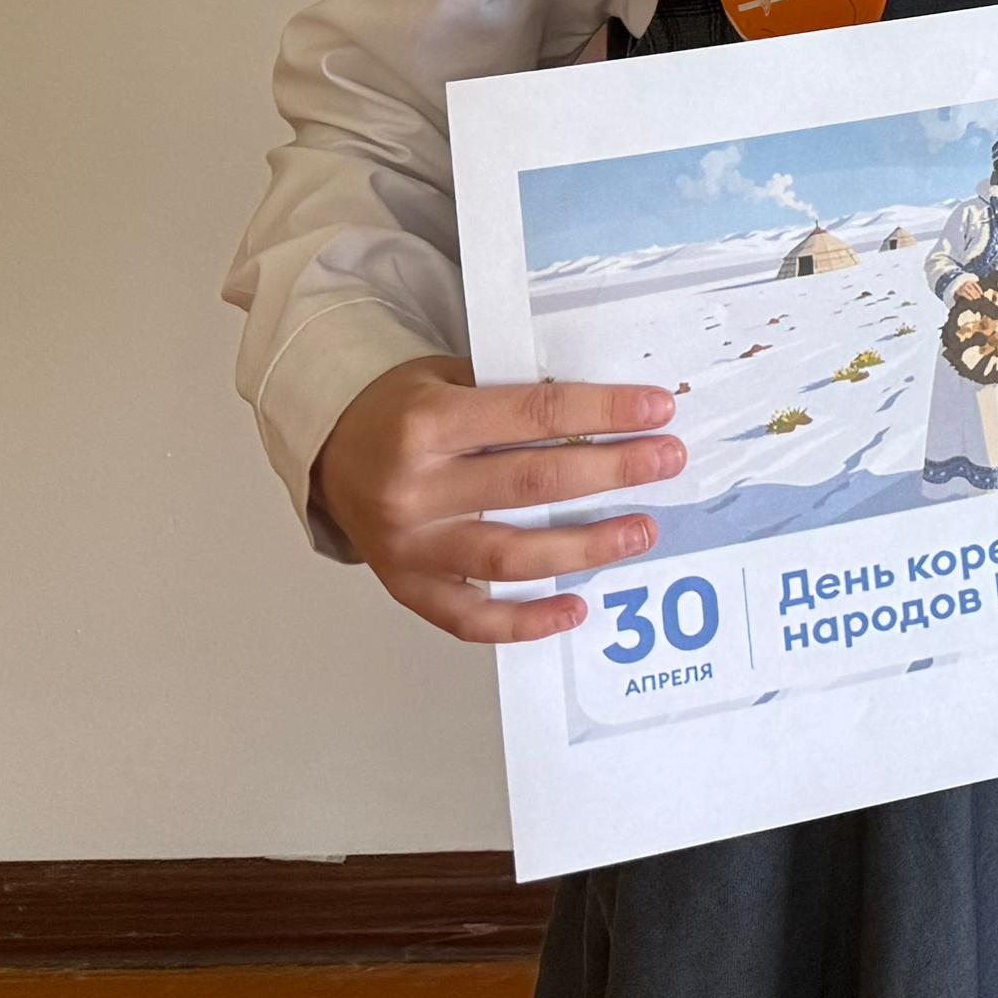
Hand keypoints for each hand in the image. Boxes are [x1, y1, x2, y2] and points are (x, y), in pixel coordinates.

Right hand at [311, 354, 682, 644]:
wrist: (329, 449)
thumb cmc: (405, 408)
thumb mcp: (450, 377)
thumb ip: (513, 396)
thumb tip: (607, 410)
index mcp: (429, 424)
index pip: (534, 415)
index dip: (602, 412)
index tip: (658, 410)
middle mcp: (416, 489)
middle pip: (531, 484)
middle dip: (612, 472)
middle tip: (668, 461)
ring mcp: (410, 546)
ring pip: (510, 556)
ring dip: (584, 548)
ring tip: (641, 532)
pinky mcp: (407, 586)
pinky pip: (470, 617)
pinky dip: (525, 620)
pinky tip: (576, 609)